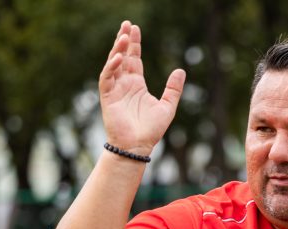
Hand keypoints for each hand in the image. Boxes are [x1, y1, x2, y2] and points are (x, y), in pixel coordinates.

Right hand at [99, 21, 185, 155]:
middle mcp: (124, 84)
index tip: (135, 28)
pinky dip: (111, 67)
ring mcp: (114, 89)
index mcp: (137, 84)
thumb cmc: (151, 130)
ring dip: (117, 50)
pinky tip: (119, 58)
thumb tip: (181, 70)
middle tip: (126, 24)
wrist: (138, 145)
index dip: (134, 44)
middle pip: (122, 56)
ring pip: (113, 64)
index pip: (134, 59)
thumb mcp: (167, 106)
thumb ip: (173, 89)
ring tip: (124, 36)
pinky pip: (106, 78)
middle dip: (123, 40)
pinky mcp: (107, 97)